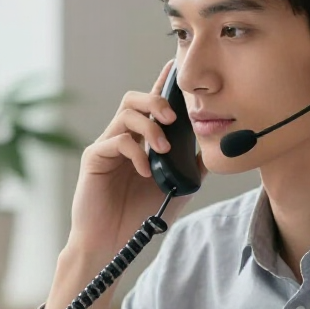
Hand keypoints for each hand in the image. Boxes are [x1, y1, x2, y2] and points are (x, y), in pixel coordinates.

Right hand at [41, 61, 205, 308]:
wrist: (115, 241)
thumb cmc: (142, 214)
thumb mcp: (178, 187)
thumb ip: (193, 164)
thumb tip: (215, 143)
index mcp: (142, 140)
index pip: (153, 105)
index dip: (163, 83)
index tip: (176, 66)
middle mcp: (123, 137)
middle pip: (134, 99)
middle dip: (156, 100)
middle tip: (172, 116)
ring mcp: (107, 146)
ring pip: (125, 113)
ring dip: (149, 126)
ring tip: (163, 148)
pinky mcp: (94, 158)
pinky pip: (116, 141)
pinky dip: (136, 152)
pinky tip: (146, 171)